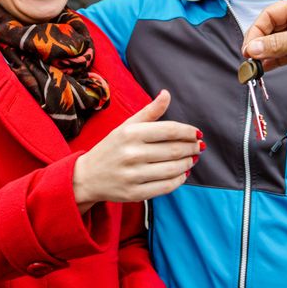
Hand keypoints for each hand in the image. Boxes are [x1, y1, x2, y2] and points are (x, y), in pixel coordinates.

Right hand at [73, 90, 202, 209]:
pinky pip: (165, 187)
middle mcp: (132, 153)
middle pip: (174, 150)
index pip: (169, 130)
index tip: (197, 133)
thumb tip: (167, 93)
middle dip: (191, 148)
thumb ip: (150, 111)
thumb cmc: (112, 147)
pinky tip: (183, 174)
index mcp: (131, 133)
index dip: (188, 132)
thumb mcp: (127, 125)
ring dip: (188, 163)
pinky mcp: (134, 193)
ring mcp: (133, 175)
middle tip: (198, 147)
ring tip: (192, 159)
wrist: (87, 176)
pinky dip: (179, 180)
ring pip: (172, 169)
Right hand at [241, 0, 286, 86]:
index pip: (269, 15)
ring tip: (254, 67)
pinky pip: (284, 53)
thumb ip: (277, 44)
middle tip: (249, 59)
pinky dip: (274, 61)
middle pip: (270, 29)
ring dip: (265, 54)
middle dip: (259, 44)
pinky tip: (265, 68)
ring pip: (276, 43)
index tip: (247, 48)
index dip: (256, 31)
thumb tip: (252, 49)